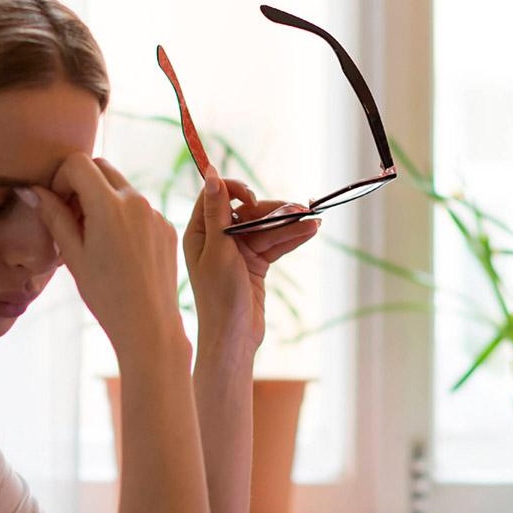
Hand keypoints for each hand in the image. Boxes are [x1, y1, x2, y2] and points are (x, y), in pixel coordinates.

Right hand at [31, 154, 185, 357]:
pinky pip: (140, 208)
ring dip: (103, 199)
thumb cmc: (106, 295)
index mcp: (109, 205)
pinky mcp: (166, 227)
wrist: (149, 325)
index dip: (61, 178)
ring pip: (122, 187)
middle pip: (101, 167)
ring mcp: (155, 213)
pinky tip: (118, 250)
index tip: (57, 203)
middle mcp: (136, 201)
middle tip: (71, 217)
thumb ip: (54, 216)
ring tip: (93, 238)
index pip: (79, 163)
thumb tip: (32, 190)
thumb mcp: (73, 255)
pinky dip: (123, 216)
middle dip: (81, 183)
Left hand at [181, 166, 321, 350]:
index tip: (253, 199)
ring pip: (265, 229)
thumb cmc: (219, 298)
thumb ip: (218, 213)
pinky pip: (274, 245)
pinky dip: (291, 238)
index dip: (235, 191)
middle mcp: (216, 239)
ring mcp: (237, 252)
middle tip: (301, 209)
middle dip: (273, 212)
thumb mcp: (219, 251)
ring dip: (288, 225)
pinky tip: (310, 230)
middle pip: (247, 213)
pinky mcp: (254, 265)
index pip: (215, 196)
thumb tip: (211, 174)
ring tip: (313, 220)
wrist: (233, 338)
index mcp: (199, 233)